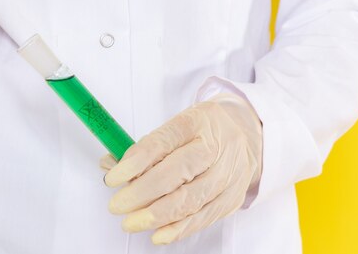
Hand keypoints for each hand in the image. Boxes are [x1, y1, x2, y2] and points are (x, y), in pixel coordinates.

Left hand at [101, 93, 262, 244]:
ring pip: (190, 200)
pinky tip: (157, 234)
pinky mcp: (232, 198)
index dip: (135, 162)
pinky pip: (202, 218)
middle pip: (176, 173)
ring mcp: (227, 174)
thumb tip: (110, 165)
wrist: (246, 135)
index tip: (114, 178)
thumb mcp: (175, 127)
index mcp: (195, 122)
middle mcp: (214, 147)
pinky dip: (177, 229)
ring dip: (155, 216)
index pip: (161, 142)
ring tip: (130, 222)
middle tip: (118, 205)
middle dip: (141, 193)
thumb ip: (143, 148)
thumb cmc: (201, 132)